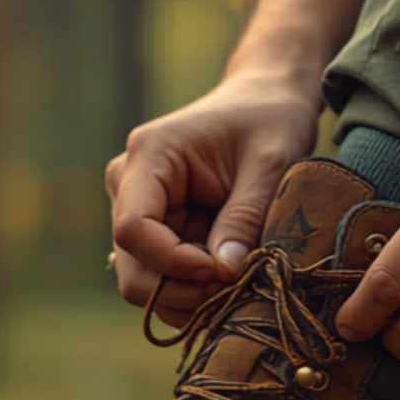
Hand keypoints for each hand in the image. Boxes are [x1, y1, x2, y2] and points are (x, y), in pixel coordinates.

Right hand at [106, 76, 320, 326]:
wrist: (265, 102)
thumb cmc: (270, 120)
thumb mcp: (271, 164)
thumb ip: (245, 217)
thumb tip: (225, 271)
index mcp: (149, 156)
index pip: (133, 228)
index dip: (173, 263)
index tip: (223, 270)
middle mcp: (128, 184)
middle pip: (133, 269)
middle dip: (182, 291)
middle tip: (234, 287)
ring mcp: (137, 210)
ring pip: (146, 282)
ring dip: (190, 297)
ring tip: (237, 282)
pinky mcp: (155, 230)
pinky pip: (164, 279)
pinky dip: (194, 292)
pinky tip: (229, 277)